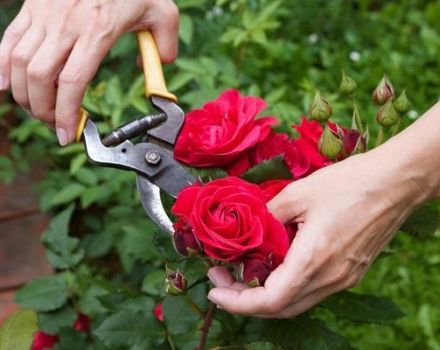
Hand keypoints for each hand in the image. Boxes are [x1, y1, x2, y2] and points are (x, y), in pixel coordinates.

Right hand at [0, 0, 178, 144]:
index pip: (73, 81)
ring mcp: (44, 15)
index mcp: (97, 30)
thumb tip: (162, 64)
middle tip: (55, 125)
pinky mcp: (32, 8)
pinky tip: (4, 86)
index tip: (68, 134)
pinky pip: (9, 40)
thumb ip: (165, 42)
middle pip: (41, 77)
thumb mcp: (161, 10)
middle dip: (43, 110)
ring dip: (24, 94)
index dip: (65, 113)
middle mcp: (66, 25)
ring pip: (20, 62)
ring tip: (37, 111)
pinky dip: (1, 66)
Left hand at [207, 148, 429, 317]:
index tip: (214, 289)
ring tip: (242, 273)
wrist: (396, 182)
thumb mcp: (298, 193)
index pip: (270, 300)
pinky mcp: (350, 272)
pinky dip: (286, 286)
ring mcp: (343, 278)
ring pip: (296, 302)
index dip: (237, 302)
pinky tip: (274, 267)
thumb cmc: (350, 182)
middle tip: (222, 278)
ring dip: (265, 295)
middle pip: (280, 308)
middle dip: (244, 299)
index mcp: (314, 258)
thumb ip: (267, 215)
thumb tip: (247, 228)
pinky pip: (312, 290)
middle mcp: (330, 277)